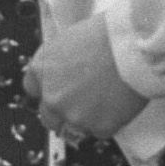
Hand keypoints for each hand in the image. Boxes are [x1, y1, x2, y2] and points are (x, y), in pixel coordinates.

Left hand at [23, 15, 148, 141]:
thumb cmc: (106, 34)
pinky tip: (118, 104)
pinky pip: (100, 131)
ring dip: (85, 119)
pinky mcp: (98, 128)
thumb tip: (63, 74)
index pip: (32, 88)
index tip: (58, 88)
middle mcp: (52, 97)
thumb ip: (58, 62)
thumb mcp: (69, 39)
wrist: (132, 48)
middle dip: (62, 111)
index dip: (47, 88)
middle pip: (48, 116)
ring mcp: (74, 115)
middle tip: (83, 100)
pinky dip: (109, 121)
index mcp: (41, 70)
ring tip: (105, 101)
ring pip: (73, 128)